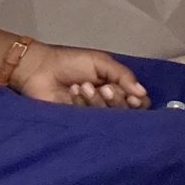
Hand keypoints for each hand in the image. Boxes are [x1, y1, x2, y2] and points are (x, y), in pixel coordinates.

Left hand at [9, 42, 149, 108]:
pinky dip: (82, 104)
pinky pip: (89, 120)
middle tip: (104, 88)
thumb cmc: (71, 62)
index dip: (138, 101)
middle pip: (124, 111)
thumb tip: (143, 93)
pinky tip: (72, 92)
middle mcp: (107, 102)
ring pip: (107, 116)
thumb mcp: (101, 62)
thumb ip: (123, 75)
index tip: (132, 97)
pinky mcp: (77, 122)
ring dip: (96, 100)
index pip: (137, 101)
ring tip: (82, 86)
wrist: (41, 69)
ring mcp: (92, 113)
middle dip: (116, 99)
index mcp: (116, 86)